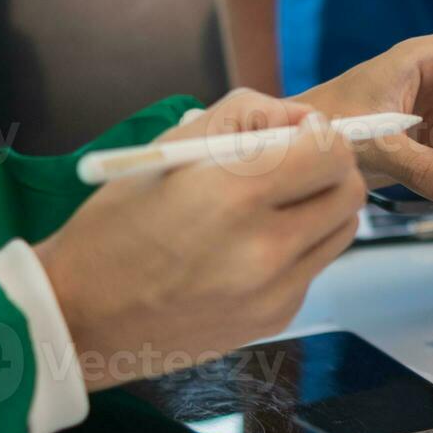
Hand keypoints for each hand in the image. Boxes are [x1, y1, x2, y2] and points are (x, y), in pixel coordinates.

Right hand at [34, 90, 367, 389]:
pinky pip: (313, 268)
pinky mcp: (276, 317)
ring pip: (341, 232)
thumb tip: (305, 120)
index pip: (331, 154)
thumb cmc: (118, 223)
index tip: (298, 136)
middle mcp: (264, 248)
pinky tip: (246, 251)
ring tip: (270, 208)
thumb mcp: (170, 146)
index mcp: (234, 194)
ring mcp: (275, 290)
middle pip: (349, 193)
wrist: (82, 316)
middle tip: (294, 168)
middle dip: (329, 172)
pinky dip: (295, 251)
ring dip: (319, 210)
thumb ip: (246, 115)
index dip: (320, 136)